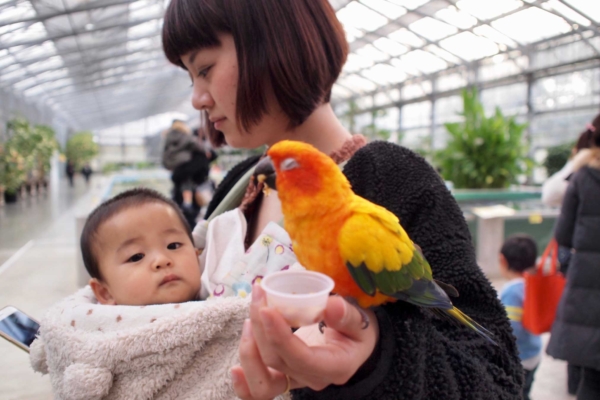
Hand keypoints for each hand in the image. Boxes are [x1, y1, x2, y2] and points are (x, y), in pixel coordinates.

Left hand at [231, 284, 378, 399]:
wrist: (356, 345)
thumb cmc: (359, 330)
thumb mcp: (361, 320)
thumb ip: (347, 315)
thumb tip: (331, 305)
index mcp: (334, 366)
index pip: (300, 357)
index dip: (279, 336)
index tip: (267, 309)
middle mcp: (313, 378)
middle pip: (277, 361)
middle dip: (261, 328)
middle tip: (258, 295)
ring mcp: (296, 380)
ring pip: (264, 380)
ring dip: (249, 350)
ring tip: (250, 318)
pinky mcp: (284, 376)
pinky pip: (261, 390)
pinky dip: (244, 383)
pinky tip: (235, 370)